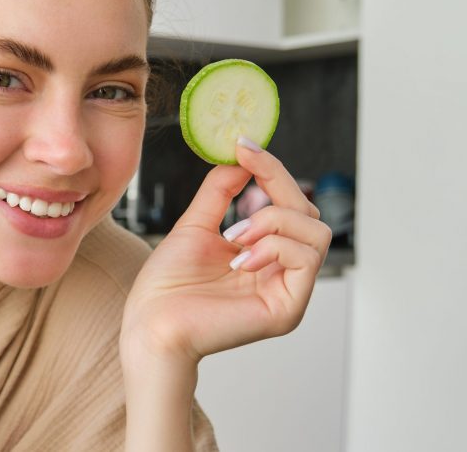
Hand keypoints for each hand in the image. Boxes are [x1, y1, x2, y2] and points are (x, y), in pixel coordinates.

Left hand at [121, 137, 331, 364]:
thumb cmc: (167, 284)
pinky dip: (275, 246)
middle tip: (244, 175)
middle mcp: (282, 272)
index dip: (272, 170)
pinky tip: (240, 259)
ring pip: (316, 232)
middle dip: (277, 186)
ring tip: (235, 237)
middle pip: (309, 212)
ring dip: (274, 220)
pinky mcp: (288, 309)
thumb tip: (242, 157)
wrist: (150, 322)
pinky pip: (307, 259)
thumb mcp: (196, 224)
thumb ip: (220, 192)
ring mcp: (289, 292)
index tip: (245, 145)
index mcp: (264, 254)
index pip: (288, 204)